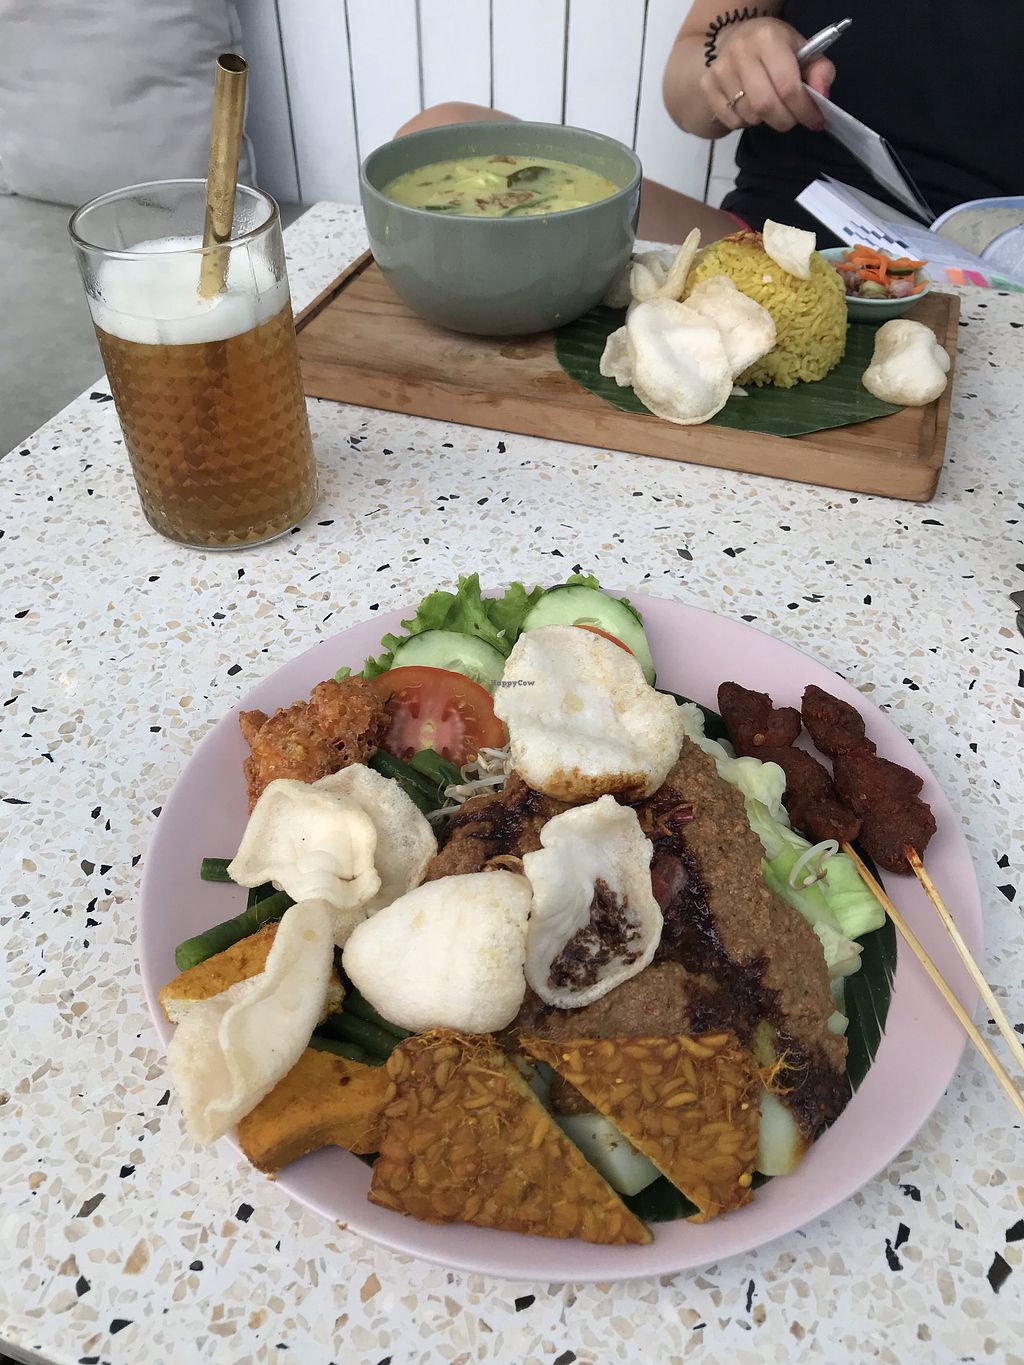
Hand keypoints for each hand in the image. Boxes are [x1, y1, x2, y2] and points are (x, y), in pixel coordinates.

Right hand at [701, 17, 833, 132]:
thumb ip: (820, 71)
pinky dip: (745, 122)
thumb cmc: (776, 49)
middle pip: (765, 105)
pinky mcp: (707, 85)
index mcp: (769, 38)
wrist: (737, 38)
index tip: (814, 121)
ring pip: (748, 116)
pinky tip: (750, 108)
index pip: (788, 86)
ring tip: (770, 108)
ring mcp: (720, 69)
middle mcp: (741, 51)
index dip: (804, 110)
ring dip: (764, 120)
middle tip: (792, 119)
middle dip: (784, 120)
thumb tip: (822, 97)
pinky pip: (731, 120)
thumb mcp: (804, 52)